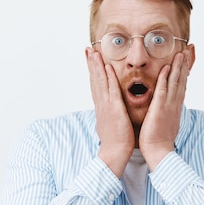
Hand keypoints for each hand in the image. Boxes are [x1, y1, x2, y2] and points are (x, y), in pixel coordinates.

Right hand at [86, 47, 133, 177]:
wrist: (114, 154)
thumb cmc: (116, 142)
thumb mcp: (112, 124)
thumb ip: (111, 115)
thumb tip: (110, 111)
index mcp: (102, 108)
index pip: (96, 85)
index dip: (92, 71)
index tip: (90, 59)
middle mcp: (101, 104)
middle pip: (94, 80)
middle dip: (91, 64)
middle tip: (87, 49)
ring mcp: (106, 106)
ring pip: (100, 82)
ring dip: (96, 66)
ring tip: (93, 52)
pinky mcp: (114, 110)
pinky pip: (111, 90)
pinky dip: (108, 78)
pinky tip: (107, 67)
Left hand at [139, 49, 191, 169]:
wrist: (159, 152)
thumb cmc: (159, 139)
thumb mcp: (165, 122)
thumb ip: (166, 111)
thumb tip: (166, 107)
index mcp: (175, 107)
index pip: (182, 85)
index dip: (185, 71)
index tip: (187, 59)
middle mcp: (174, 104)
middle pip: (182, 80)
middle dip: (185, 64)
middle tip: (189, 50)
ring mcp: (168, 106)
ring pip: (176, 82)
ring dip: (179, 67)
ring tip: (182, 53)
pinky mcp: (160, 109)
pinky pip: (163, 90)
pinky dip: (166, 78)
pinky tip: (167, 68)